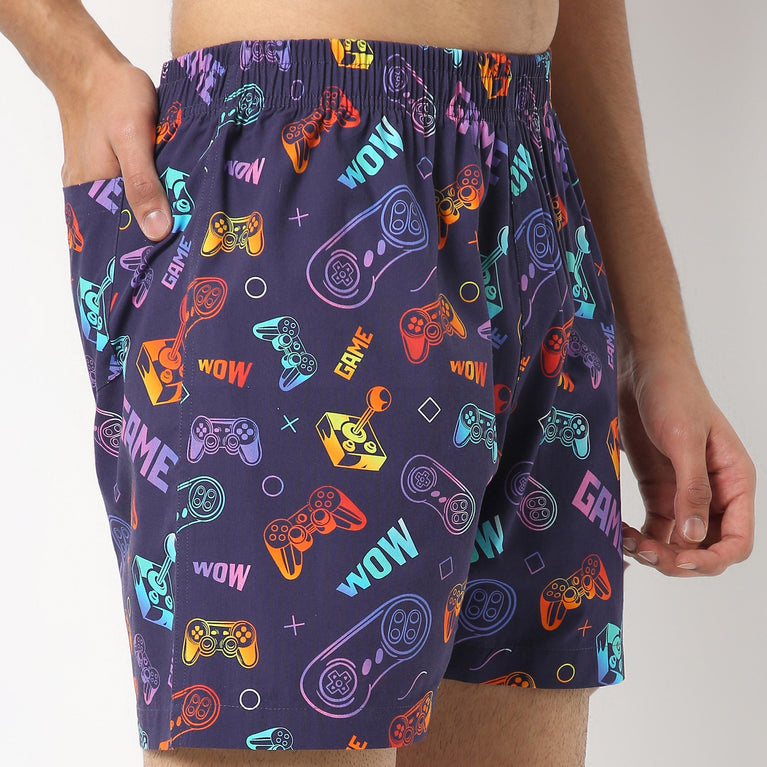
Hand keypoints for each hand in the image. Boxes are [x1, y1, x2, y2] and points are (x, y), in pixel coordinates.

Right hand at [58, 59, 170, 240]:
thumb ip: (143, 184)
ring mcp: (95, 181)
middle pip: (126, 228)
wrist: (90, 66)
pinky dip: (148, 199)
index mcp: (94, 191)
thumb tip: (157, 232)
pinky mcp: (103, 170)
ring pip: (128, 211)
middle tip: (192, 244)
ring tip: (187, 227)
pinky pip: (127, 194)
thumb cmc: (114, 96)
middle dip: (156, 237)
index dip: (151, 250)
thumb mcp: (133, 138)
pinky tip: (171, 201)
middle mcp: (90, 192)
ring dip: (155, 217)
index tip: (181, 257)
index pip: (124, 238)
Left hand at [617, 357, 754, 575]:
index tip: (680, 561)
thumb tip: (694, 537)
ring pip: (678, 542)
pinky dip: (641, 538)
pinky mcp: (658, 489)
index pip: (736, 540)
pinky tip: (620, 536)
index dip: (712, 560)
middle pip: (705, 548)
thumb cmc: (674, 394)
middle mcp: (712, 494)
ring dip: (656, 551)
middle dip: (677, 559)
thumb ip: (692, 489)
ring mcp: (683, 493)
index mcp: (734, 483)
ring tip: (627, 542)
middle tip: (644, 552)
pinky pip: (655, 527)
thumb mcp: (685, 440)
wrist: (643, 370)